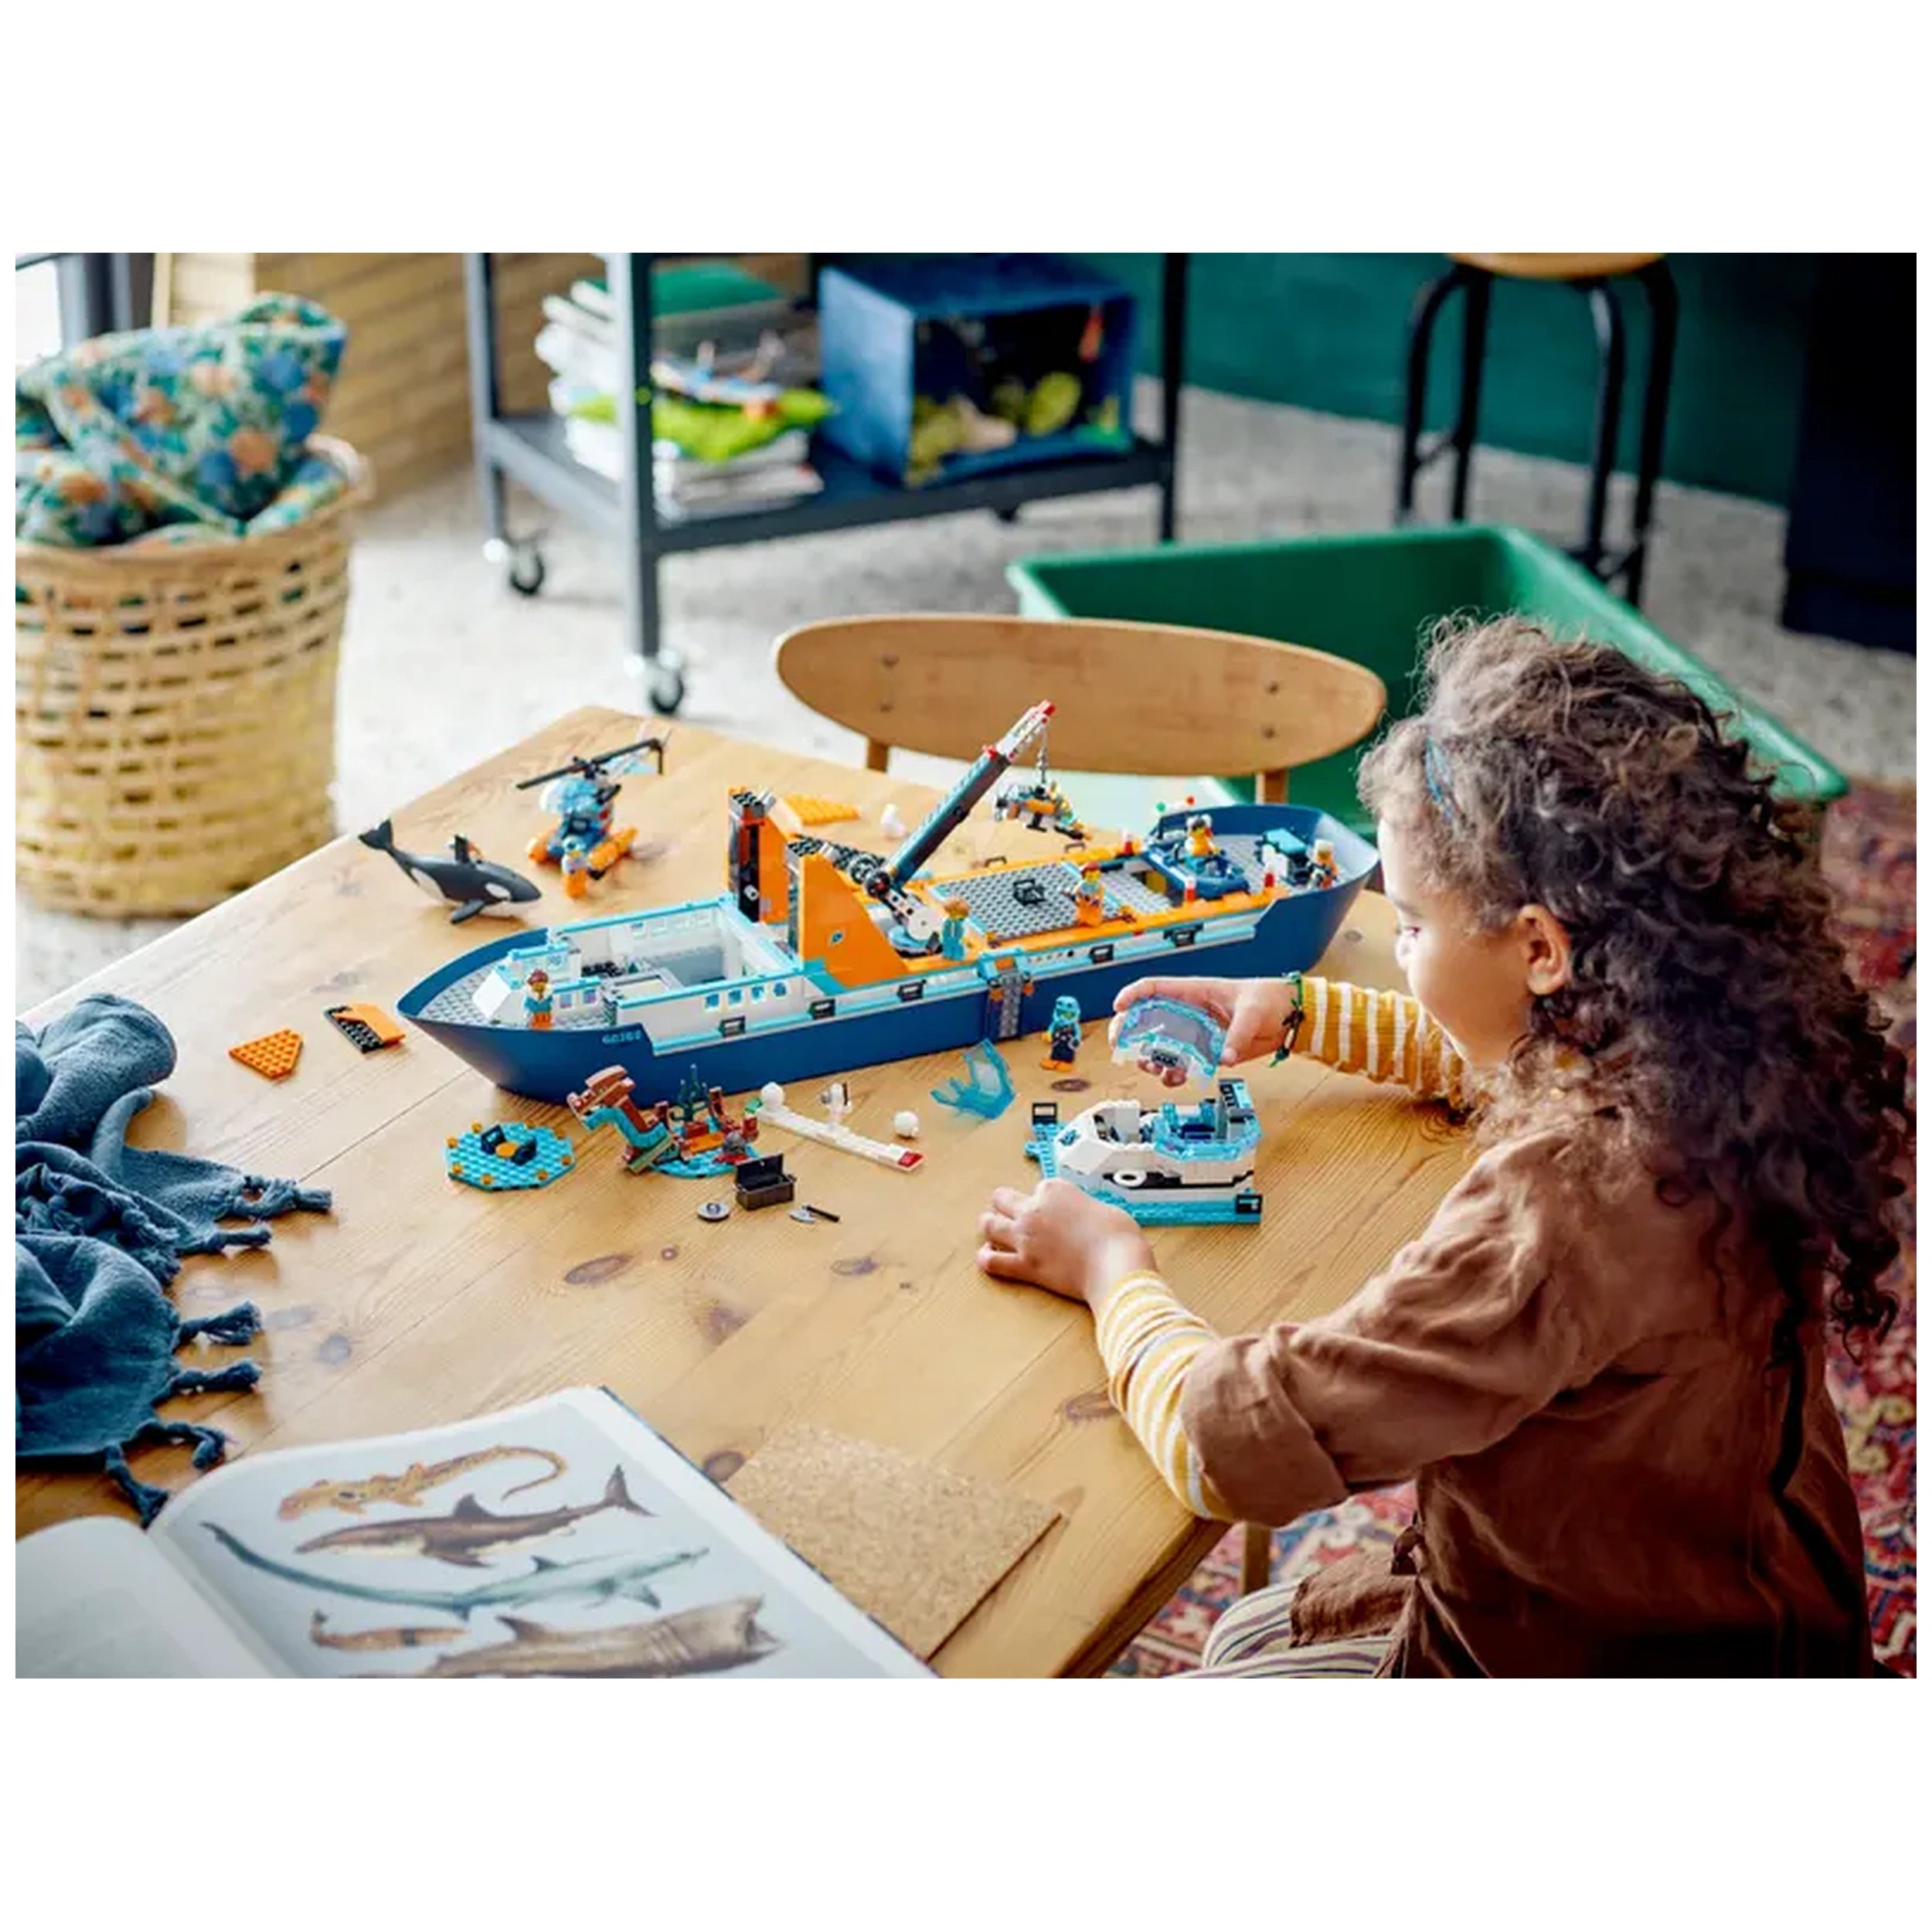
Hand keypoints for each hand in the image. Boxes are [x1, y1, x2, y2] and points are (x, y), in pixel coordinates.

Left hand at [977, 1178, 1153, 1306]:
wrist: (1115, 1264)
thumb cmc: (1117, 1236)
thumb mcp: (1102, 1207)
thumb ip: (1082, 1207)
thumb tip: (1080, 1217)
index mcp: (1054, 1190)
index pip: (1038, 1187)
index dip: (1045, 1198)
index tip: (1052, 1208)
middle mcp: (1033, 1209)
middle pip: (1002, 1198)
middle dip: (1004, 1204)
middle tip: (1009, 1212)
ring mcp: (1024, 1238)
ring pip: (988, 1225)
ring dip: (989, 1225)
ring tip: (993, 1230)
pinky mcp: (1024, 1265)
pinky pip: (991, 1261)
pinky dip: (987, 1258)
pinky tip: (988, 1256)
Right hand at [1107, 976, 1298, 1087]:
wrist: (1290, 1017)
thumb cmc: (1270, 999)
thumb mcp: (1252, 1012)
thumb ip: (1237, 1036)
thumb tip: (1225, 1057)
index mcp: (1194, 992)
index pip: (1154, 988)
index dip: (1132, 995)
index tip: (1119, 1007)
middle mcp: (1189, 1013)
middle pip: (1148, 1021)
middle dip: (1130, 1033)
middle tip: (1122, 1047)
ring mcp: (1196, 1034)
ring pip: (1161, 1047)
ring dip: (1151, 1059)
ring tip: (1154, 1068)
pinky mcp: (1206, 1053)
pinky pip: (1181, 1066)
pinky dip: (1173, 1075)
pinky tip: (1175, 1079)